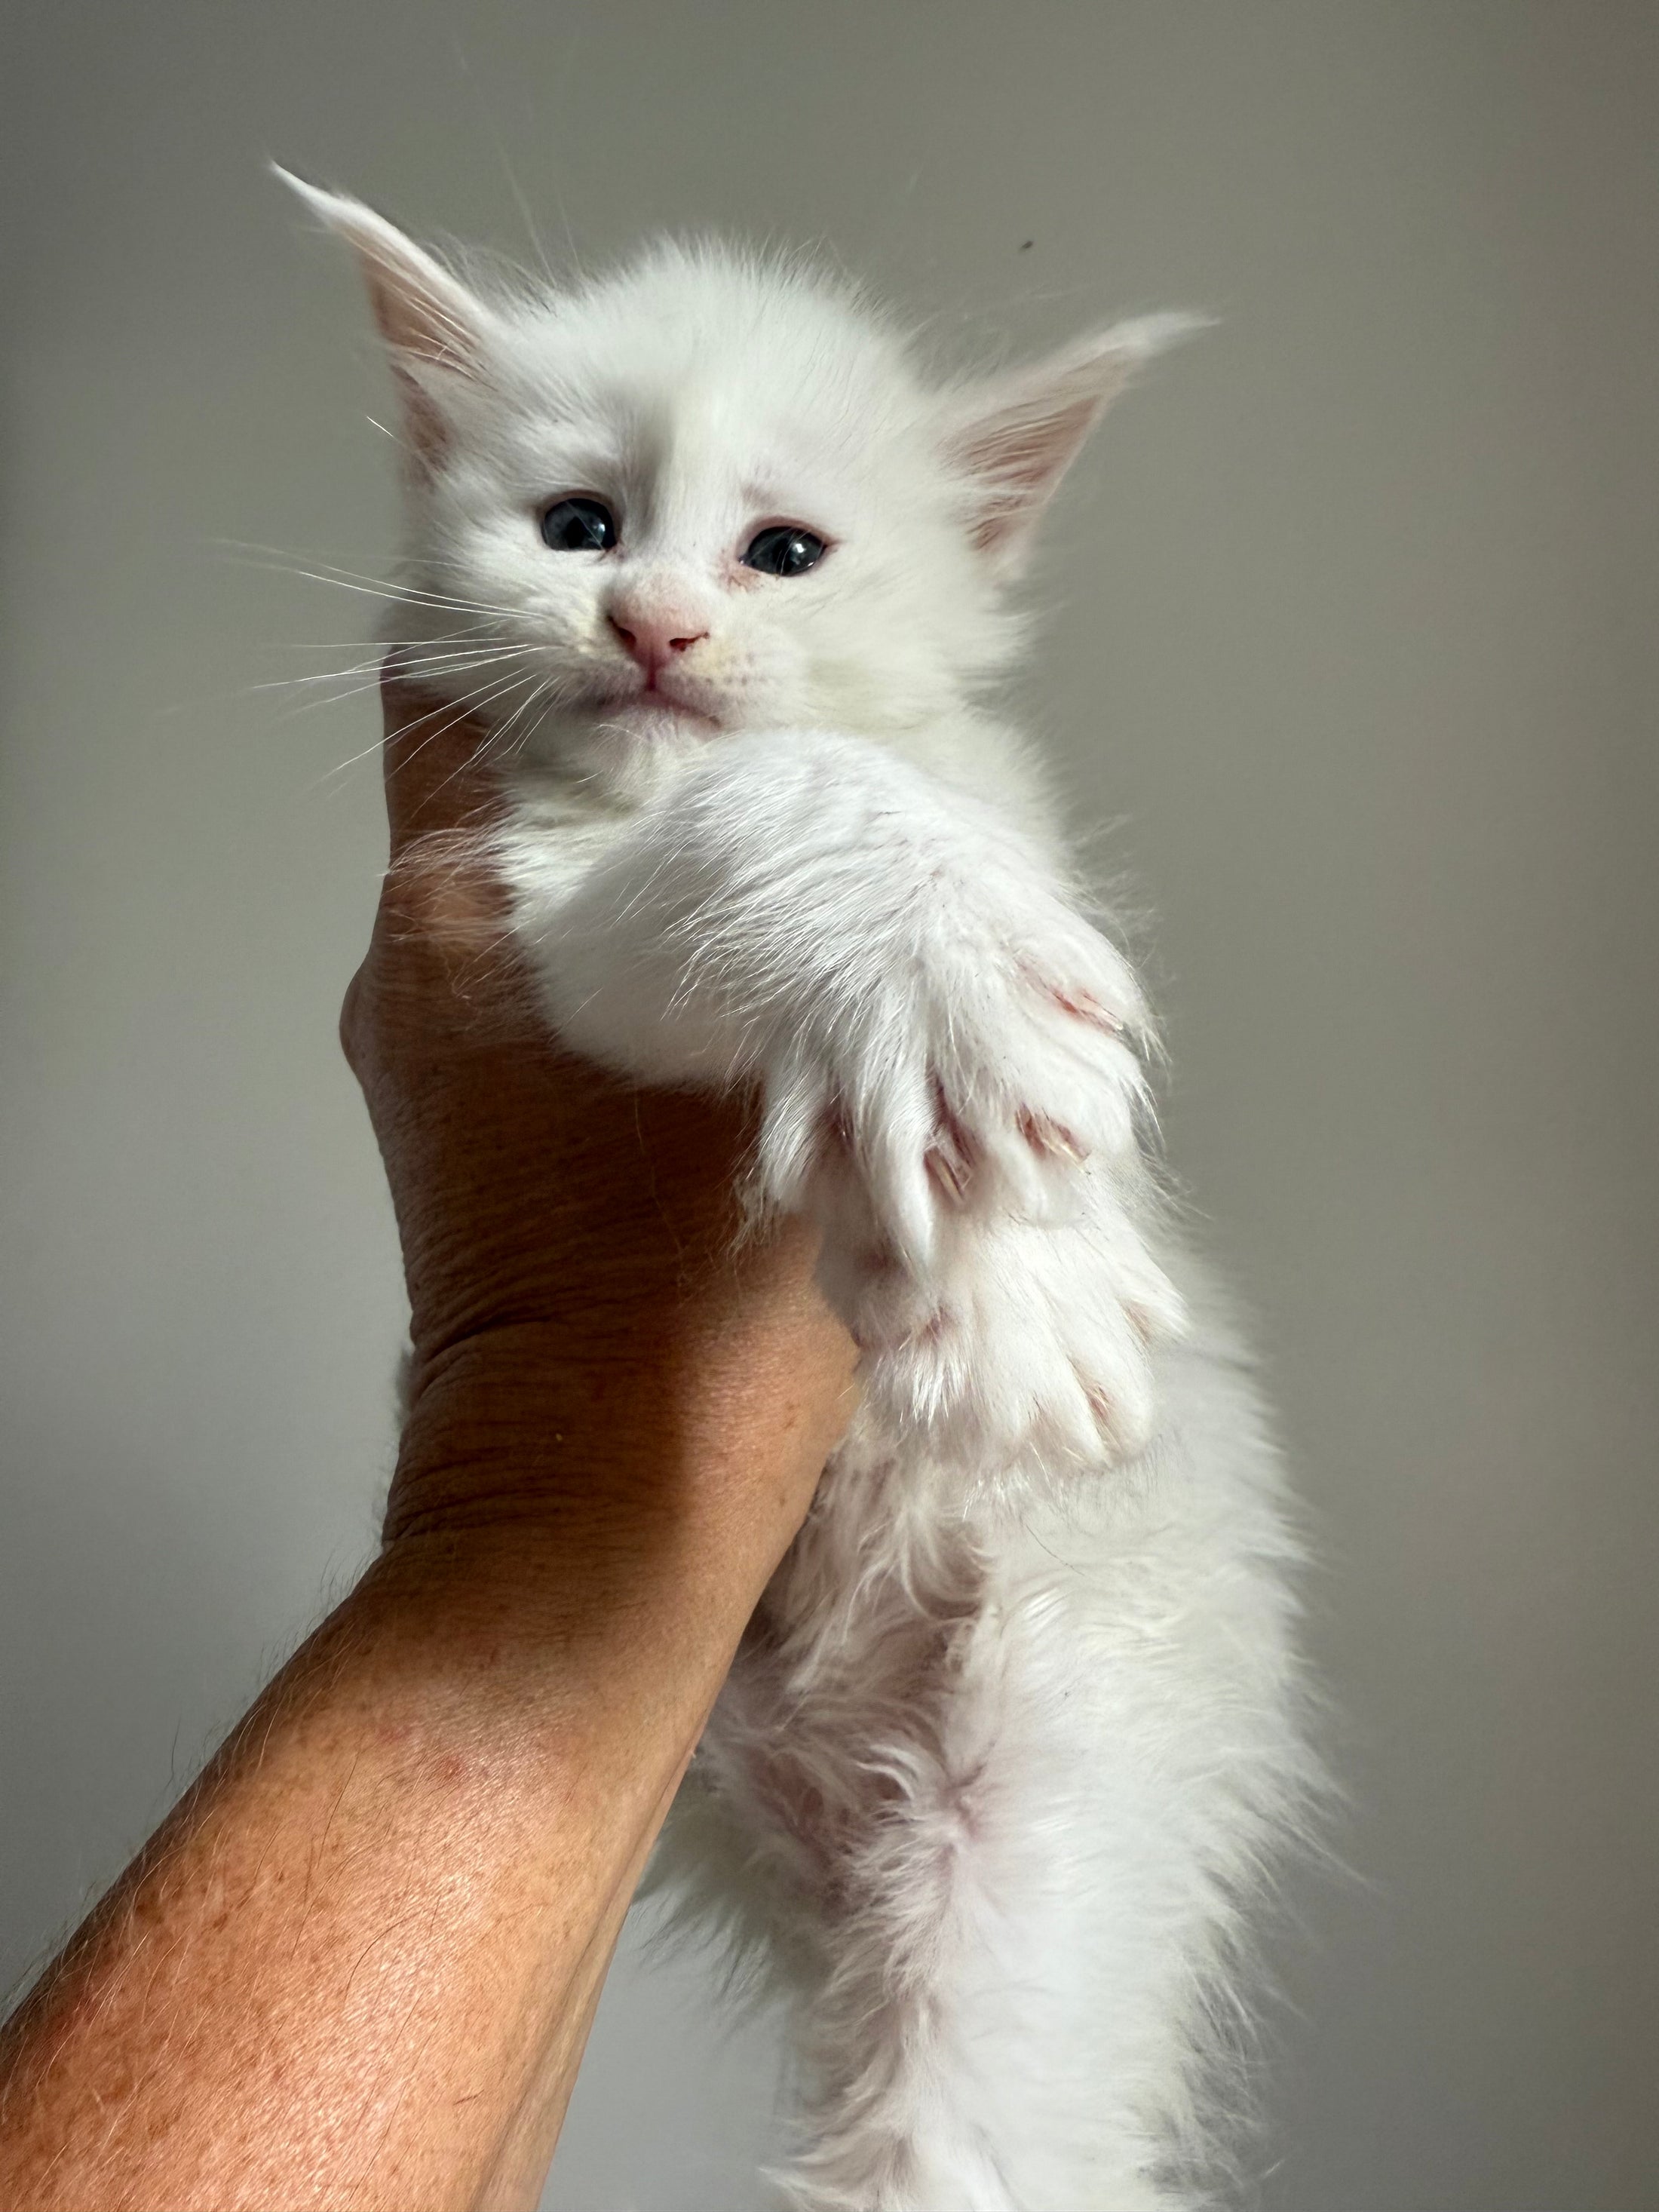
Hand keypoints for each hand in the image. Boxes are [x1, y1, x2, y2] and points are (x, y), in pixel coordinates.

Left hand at [347, 670, 857, 1561]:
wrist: (600, 1511)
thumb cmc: (687, 1306)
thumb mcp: (791, 1063)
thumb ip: (818, 920)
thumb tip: (887, 819)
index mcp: (459, 916)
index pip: (457, 691)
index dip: (569, 643)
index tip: (683, 640)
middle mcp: (418, 967)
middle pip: (517, 791)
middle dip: (650, 765)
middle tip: (792, 752)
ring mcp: (433, 1053)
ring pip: (550, 893)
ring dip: (658, 874)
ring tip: (801, 875)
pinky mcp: (472, 1126)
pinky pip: (554, 986)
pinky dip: (643, 963)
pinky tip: (766, 988)